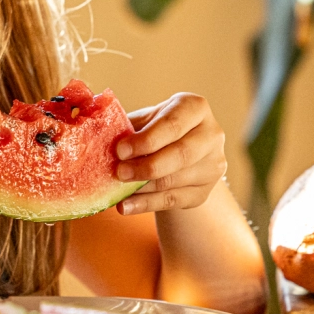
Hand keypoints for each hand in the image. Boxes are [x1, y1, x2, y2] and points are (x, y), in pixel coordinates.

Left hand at [114, 93, 226, 214]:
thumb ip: (129, 126)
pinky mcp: (204, 191)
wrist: (180, 154)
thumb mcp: (146, 120)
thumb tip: (100, 136)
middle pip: (181, 154)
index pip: (173, 124)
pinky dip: (146, 204)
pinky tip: (126, 206)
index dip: (147, 139)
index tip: (120, 150)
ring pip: (175, 180)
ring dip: (143, 187)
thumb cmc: (157, 130)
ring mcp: (212, 165)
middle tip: (119, 172)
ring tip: (118, 190)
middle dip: (147, 166)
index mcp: (195, 108)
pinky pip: (173, 200)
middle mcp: (212, 135)